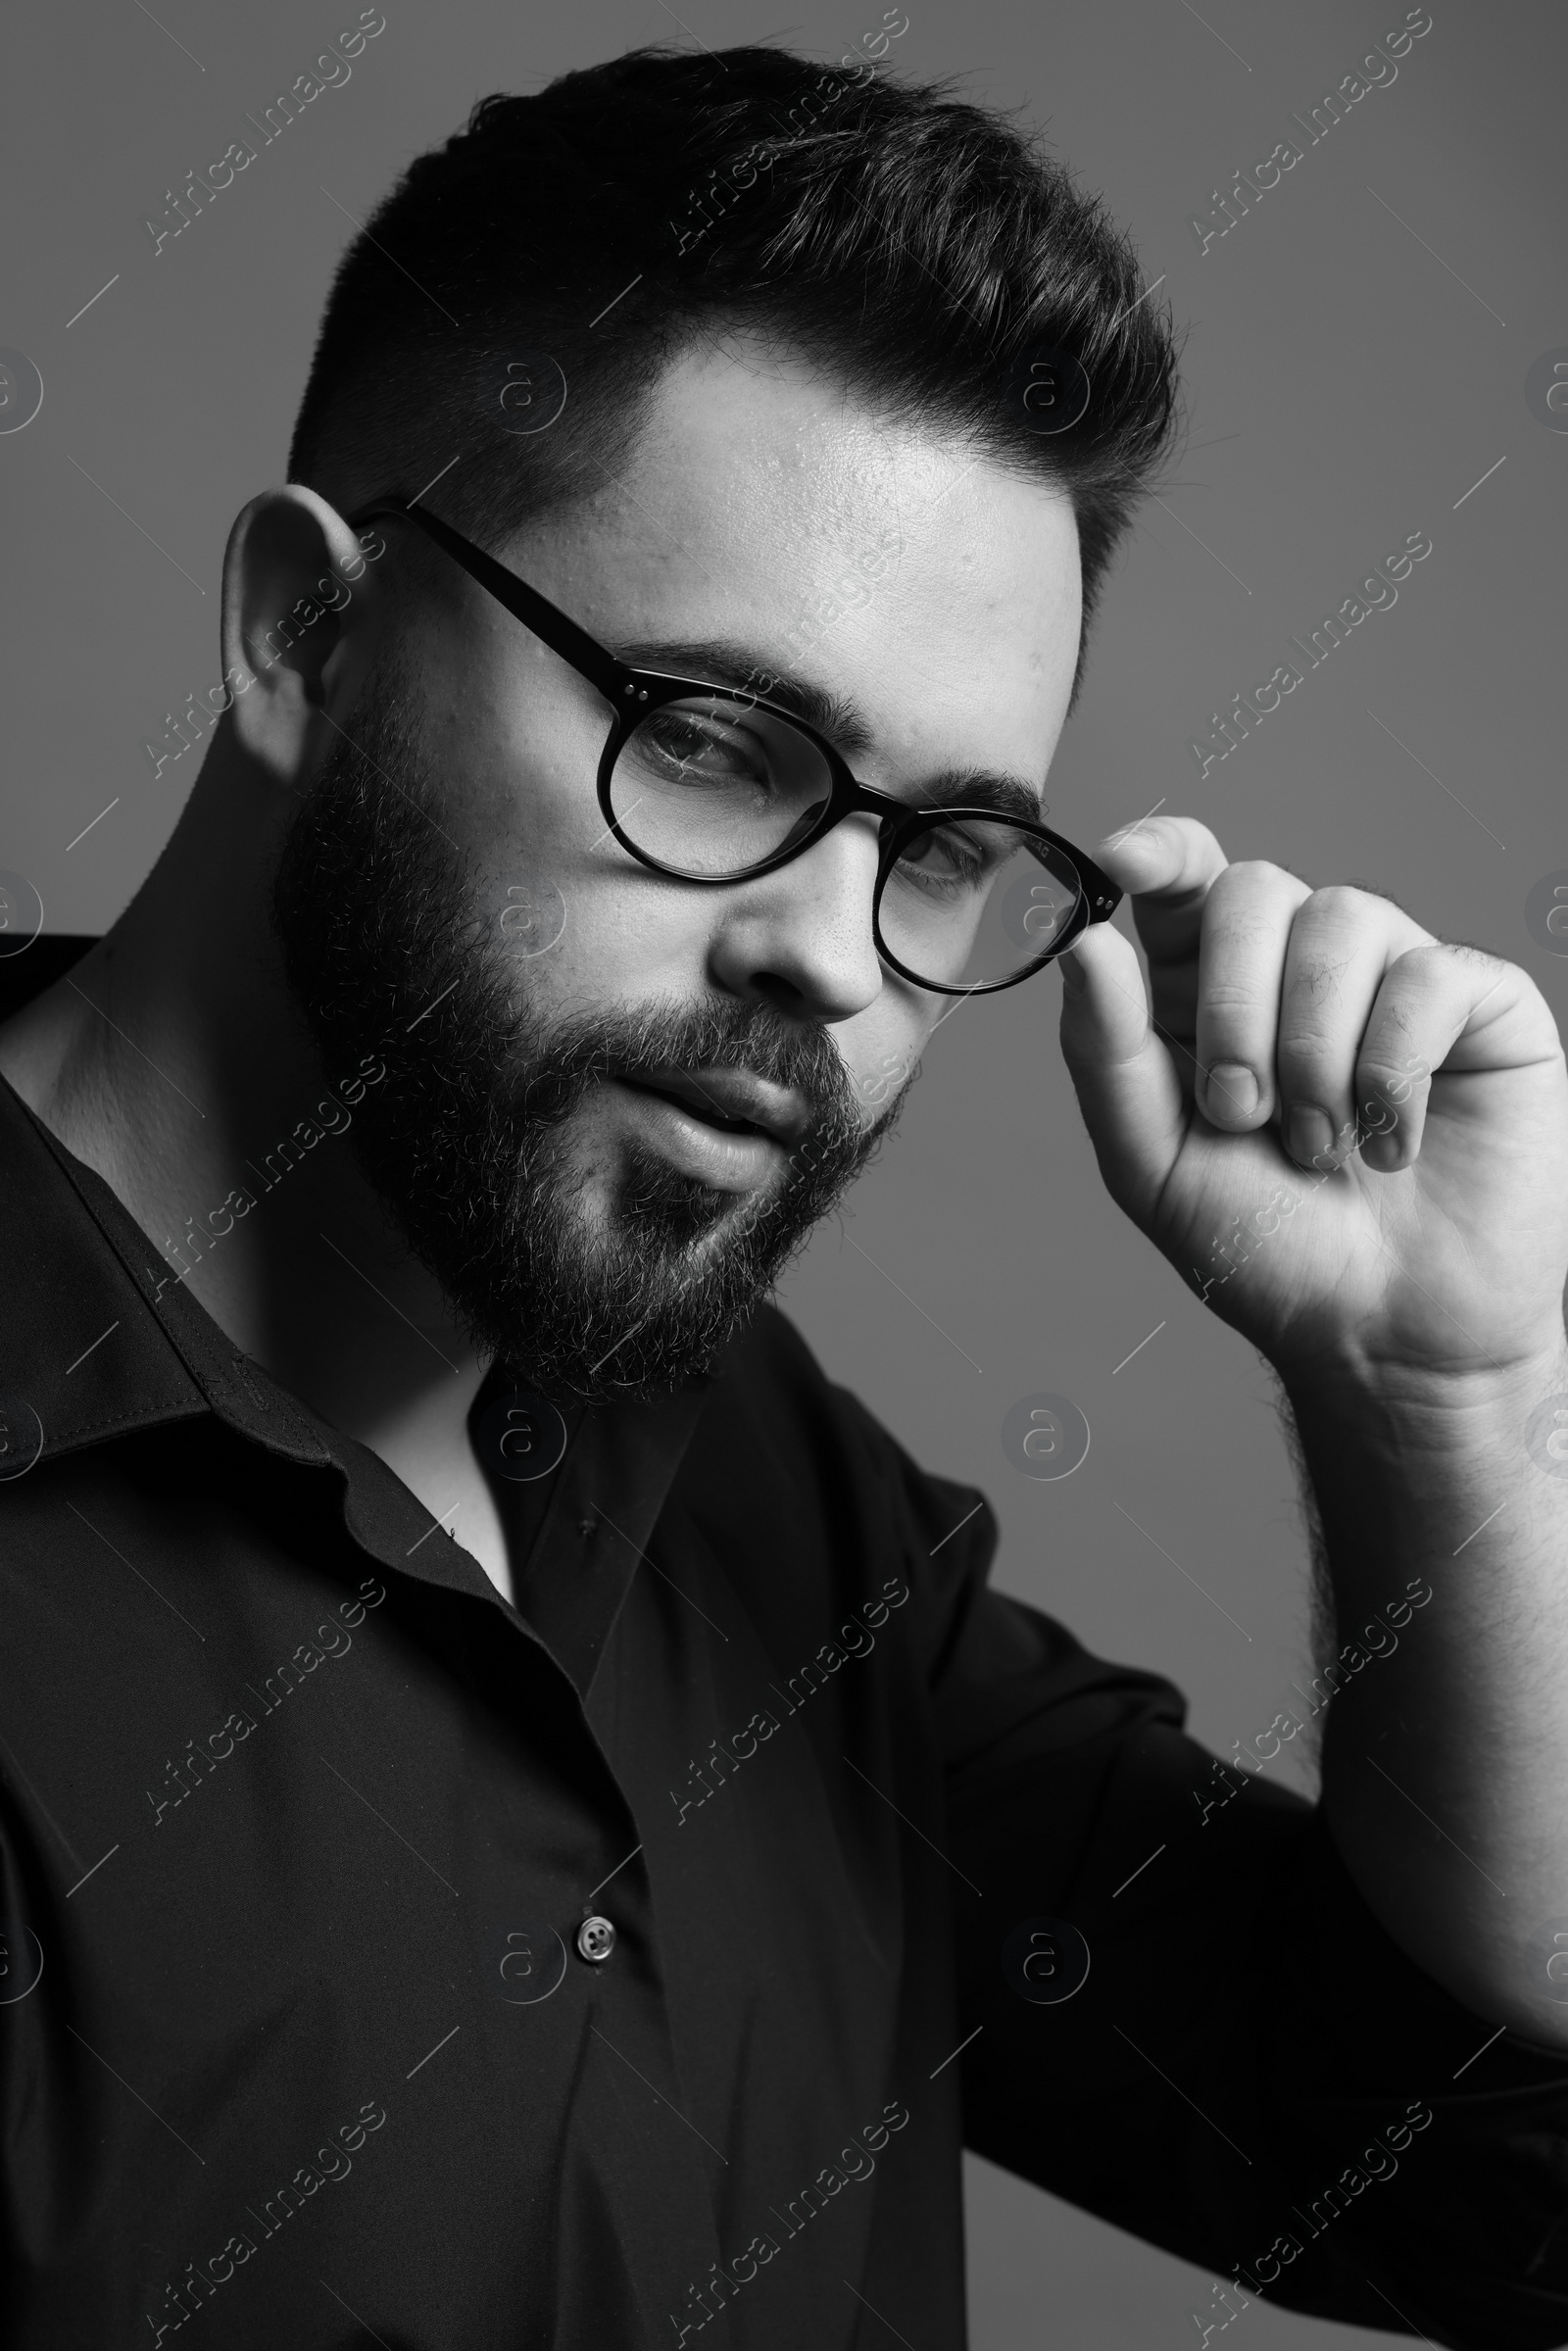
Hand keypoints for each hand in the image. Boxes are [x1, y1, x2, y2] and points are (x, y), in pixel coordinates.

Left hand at [1057, 817, 1567, 1389]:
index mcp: (1208, 990)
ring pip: (1341, 917)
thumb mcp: (1153, 1164)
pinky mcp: (1481, 1004)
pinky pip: (1428, 972)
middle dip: (1233, 1008)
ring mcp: (1394, 976)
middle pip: (1252, 889)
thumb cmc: (1269, 1251)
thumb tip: (1085, 940)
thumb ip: (1107, 1053)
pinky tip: (1393, 1142)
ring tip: (1322, 1147)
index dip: (1158, 850)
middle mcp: (1299, 967)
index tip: (1124, 866)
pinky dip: (1393, 1069)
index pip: (1184, 874)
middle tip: (1241, 1114)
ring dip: (1312, 1051)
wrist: (1385, 1333)